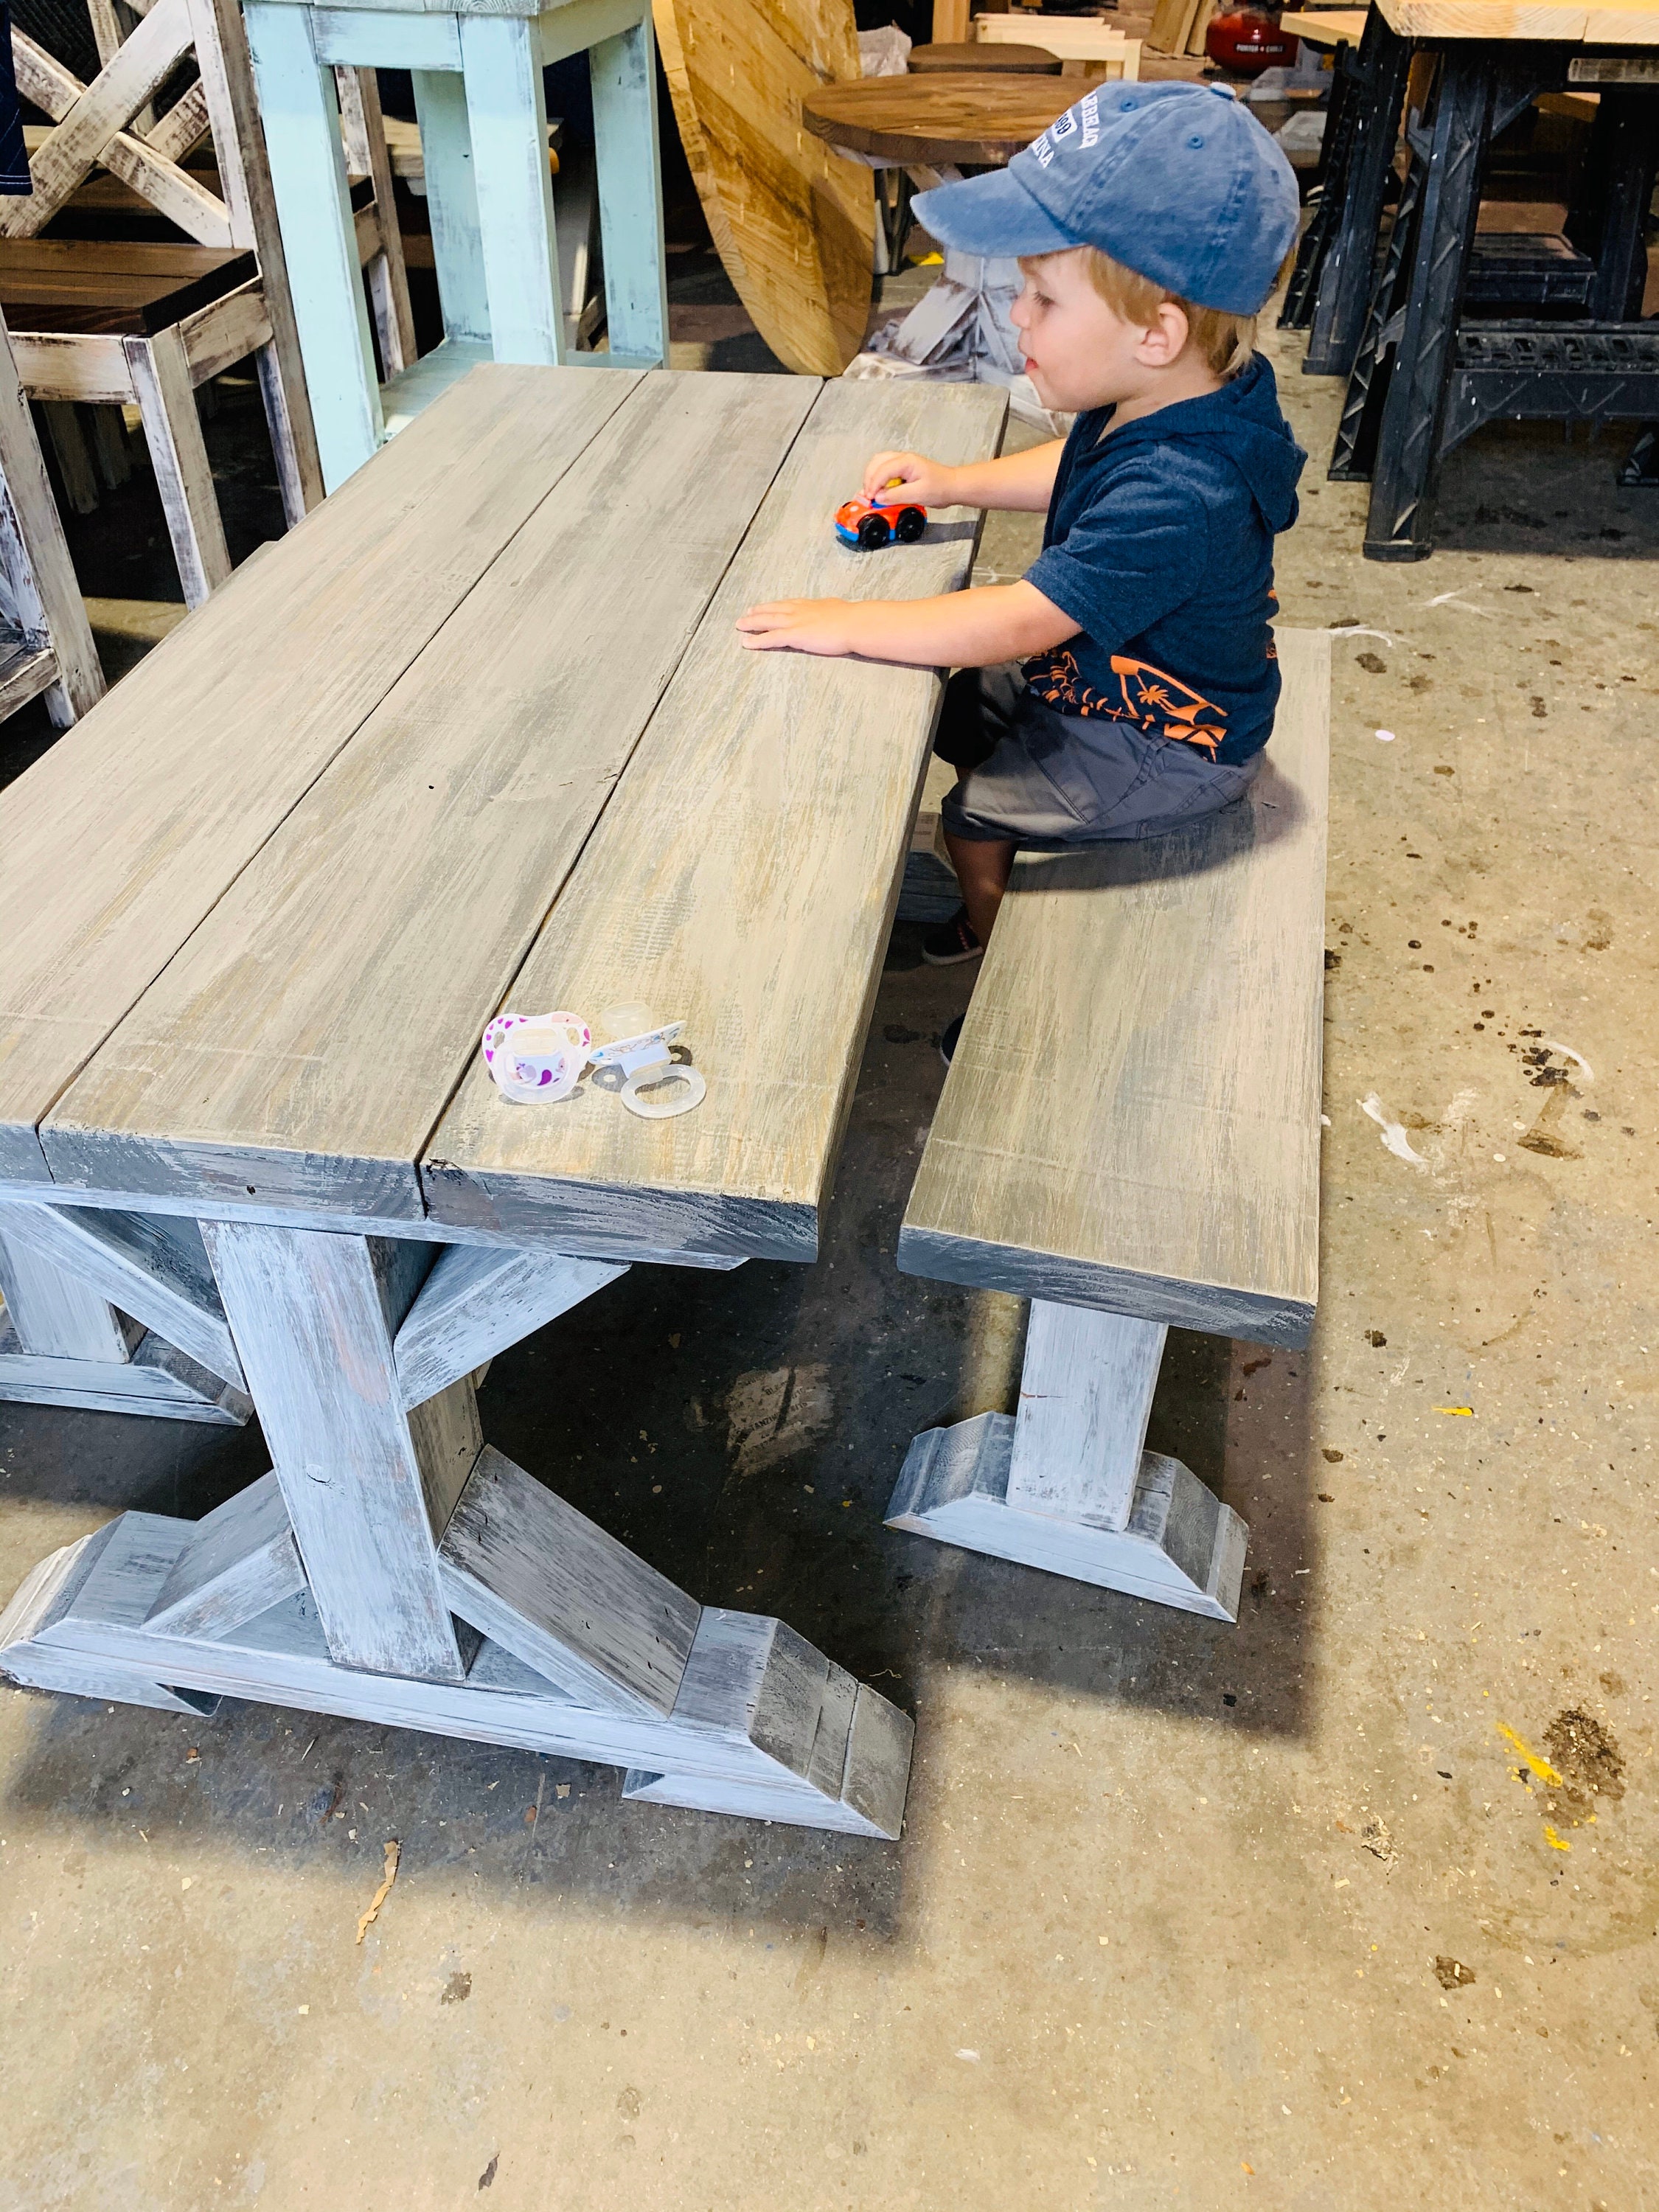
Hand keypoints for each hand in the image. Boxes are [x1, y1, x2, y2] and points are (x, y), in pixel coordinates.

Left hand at [735, 596, 860, 654]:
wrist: (855, 623)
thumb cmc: (854, 619)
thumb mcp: (841, 611)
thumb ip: (833, 613)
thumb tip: (837, 613)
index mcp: (812, 605)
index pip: (789, 604)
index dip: (775, 605)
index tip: (767, 606)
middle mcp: (800, 610)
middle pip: (774, 610)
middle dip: (759, 612)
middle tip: (747, 613)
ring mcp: (796, 622)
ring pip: (768, 621)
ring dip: (752, 623)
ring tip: (740, 625)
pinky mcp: (794, 635)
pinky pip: (771, 637)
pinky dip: (757, 640)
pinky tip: (746, 642)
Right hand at [860, 449, 958, 507]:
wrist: (952, 487)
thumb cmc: (941, 487)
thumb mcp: (918, 494)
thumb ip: (896, 495)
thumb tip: (879, 497)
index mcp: (906, 461)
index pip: (882, 470)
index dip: (873, 485)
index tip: (870, 498)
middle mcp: (902, 459)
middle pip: (876, 463)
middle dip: (869, 480)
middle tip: (868, 496)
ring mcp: (902, 463)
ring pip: (878, 464)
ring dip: (872, 478)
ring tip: (872, 494)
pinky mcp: (902, 470)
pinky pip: (884, 471)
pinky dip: (878, 480)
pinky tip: (880, 490)